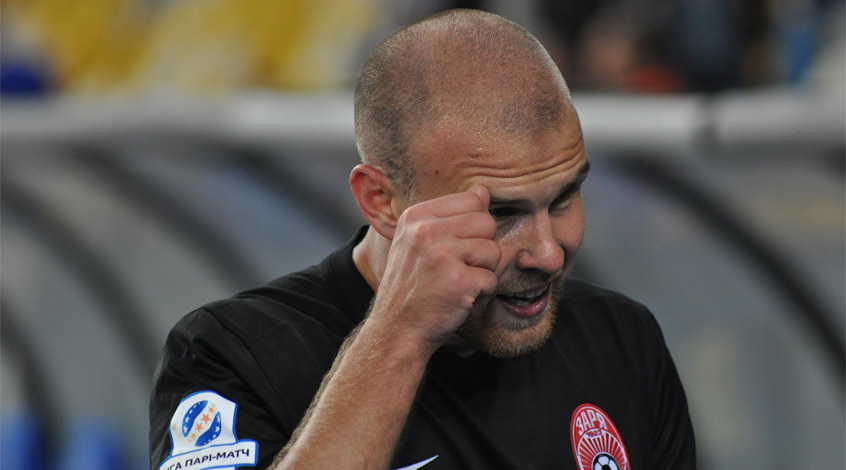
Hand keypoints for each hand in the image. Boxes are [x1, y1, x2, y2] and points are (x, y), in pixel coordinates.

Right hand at [367, 186, 500, 353]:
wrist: (397, 329)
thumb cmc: (412, 286)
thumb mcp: (417, 242)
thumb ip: (448, 216)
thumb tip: (483, 191)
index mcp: (417, 216)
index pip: (473, 200)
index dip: (473, 227)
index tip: (453, 247)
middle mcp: (427, 231)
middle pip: (487, 222)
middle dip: (481, 248)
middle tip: (457, 268)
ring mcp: (443, 256)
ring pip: (494, 250)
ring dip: (483, 271)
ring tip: (457, 282)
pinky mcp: (459, 282)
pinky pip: (492, 279)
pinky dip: (481, 293)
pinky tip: (459, 298)